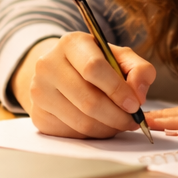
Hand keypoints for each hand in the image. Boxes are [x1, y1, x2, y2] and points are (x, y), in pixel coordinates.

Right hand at [12, 34, 155, 138]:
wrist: (61, 72)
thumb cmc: (96, 63)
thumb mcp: (121, 57)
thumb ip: (139, 70)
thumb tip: (138, 95)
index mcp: (71, 43)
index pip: (93, 68)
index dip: (118, 89)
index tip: (135, 104)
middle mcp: (48, 65)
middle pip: (88, 100)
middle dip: (116, 115)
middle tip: (132, 121)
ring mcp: (39, 91)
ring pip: (81, 121)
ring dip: (108, 128)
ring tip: (121, 123)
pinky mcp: (38, 115)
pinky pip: (72, 133)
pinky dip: (93, 134)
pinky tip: (102, 125)